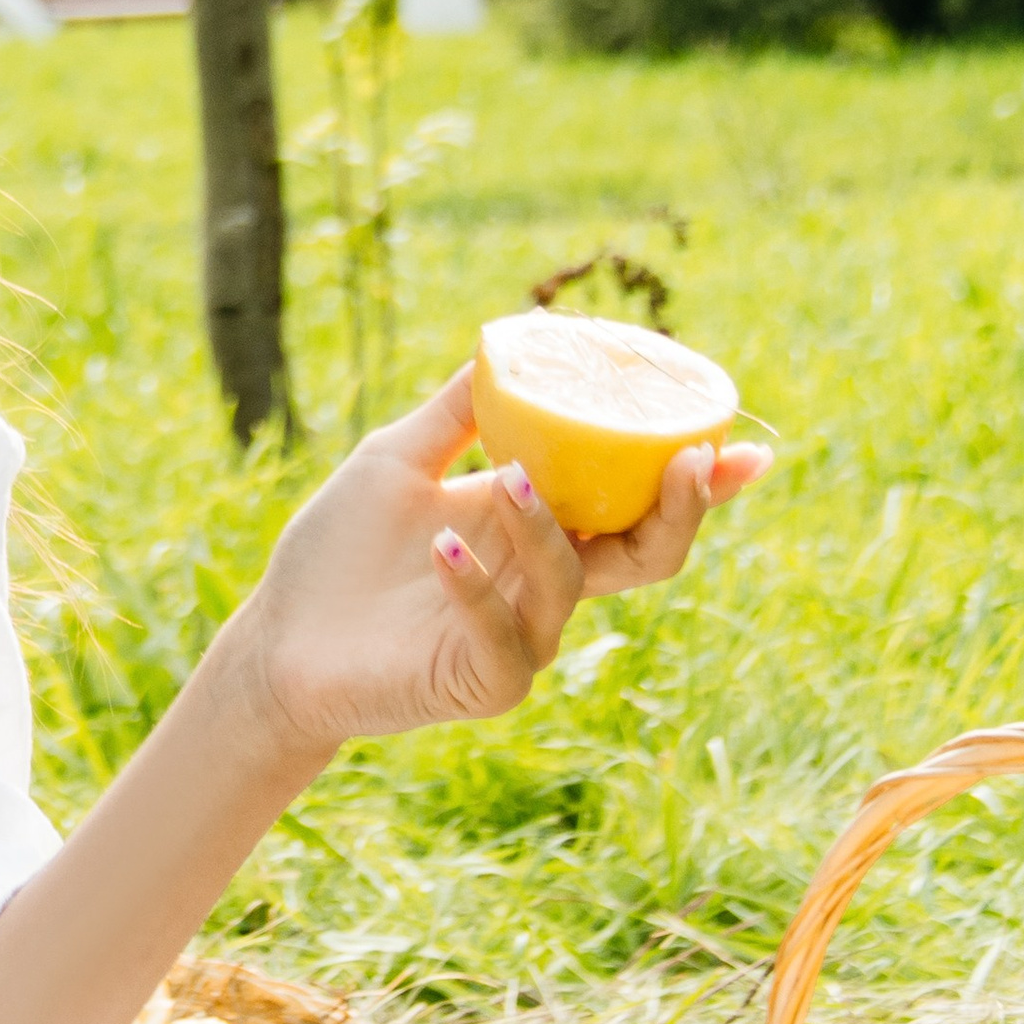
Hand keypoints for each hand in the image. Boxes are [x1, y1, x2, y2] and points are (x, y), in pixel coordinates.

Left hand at [228, 362, 771, 763]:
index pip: (633, 505)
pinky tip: (444, 546)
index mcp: (538, 530)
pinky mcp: (482, 683)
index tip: (745, 447)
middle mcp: (543, 585)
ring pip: (572, 584)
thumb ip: (457, 412)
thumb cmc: (336, 554)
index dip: (695, 483)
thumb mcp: (398, 459)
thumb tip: (509, 340)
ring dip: (546, 527)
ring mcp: (520, 639)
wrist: (279, 636)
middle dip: (677, 509)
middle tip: (687, 460)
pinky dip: (480, 589)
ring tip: (508, 477)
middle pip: (645, 555)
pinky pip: (507, 640)